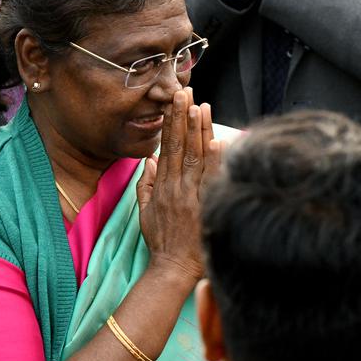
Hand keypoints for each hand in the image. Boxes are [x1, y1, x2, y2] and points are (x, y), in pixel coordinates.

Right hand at [136, 88, 222, 281]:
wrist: (173, 268)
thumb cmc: (161, 241)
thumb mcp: (144, 212)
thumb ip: (145, 184)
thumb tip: (149, 159)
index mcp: (162, 186)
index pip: (167, 147)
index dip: (172, 123)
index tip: (176, 102)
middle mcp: (176, 187)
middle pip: (180, 145)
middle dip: (183, 117)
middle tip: (186, 92)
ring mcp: (191, 196)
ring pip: (195, 157)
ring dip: (198, 130)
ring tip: (201, 106)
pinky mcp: (204, 207)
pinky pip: (210, 179)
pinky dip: (213, 160)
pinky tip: (217, 140)